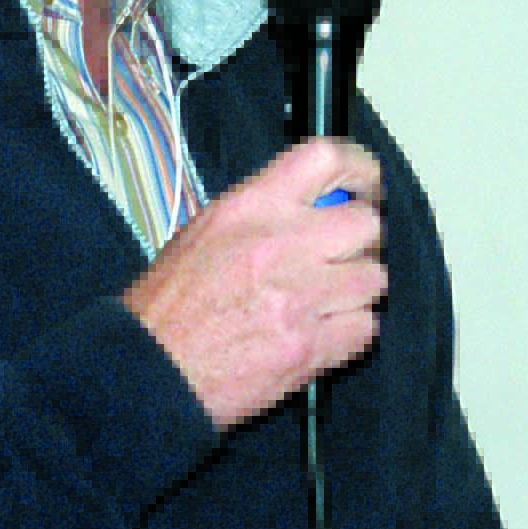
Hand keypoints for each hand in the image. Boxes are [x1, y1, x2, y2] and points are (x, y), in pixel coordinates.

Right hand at [123, 139, 386, 428]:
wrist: (152, 368)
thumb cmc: (169, 304)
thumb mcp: (206, 230)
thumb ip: (265, 212)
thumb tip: (315, 205)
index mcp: (252, 207)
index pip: (327, 160)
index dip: (361, 169)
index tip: (368, 185)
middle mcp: (283, 244)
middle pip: (367, 223)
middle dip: (363, 240)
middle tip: (346, 254)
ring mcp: (301, 297)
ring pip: (375, 278)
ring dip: (358, 289)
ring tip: (329, 299)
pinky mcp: (311, 347)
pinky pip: (366, 328)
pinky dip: (352, 331)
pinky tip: (325, 331)